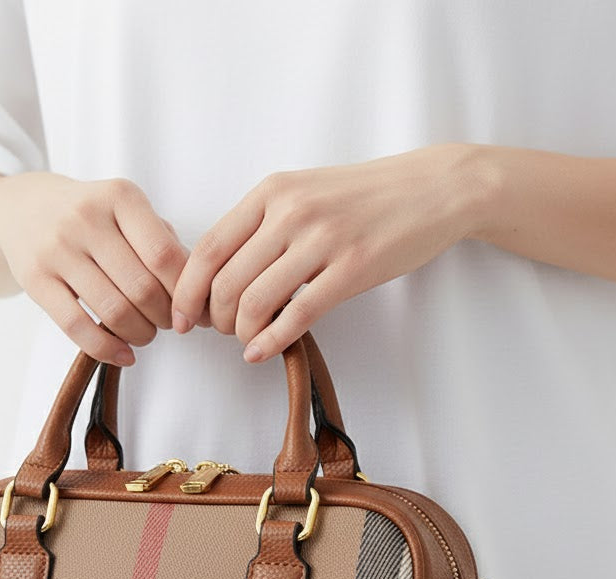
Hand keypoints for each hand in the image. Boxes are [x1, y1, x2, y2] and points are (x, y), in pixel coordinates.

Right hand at [0, 171, 207, 365]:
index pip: (165, 256)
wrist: (20, 208)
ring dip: (141, 334)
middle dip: (164, 316)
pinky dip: (107, 350)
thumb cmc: (90, 216)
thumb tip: (200, 293)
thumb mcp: (127, 210)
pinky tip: (124, 355)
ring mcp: (57, 249)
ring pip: (113, 310)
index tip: (192, 310)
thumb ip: (163, 242)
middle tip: (169, 323)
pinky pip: (77, 326)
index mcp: (119, 196)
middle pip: (142, 288)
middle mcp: (86, 218)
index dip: (185, 292)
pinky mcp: (35, 279)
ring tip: (146, 334)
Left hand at [170, 144, 481, 361]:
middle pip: (225, 282)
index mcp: (271, 192)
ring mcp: (323, 239)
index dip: (187, 292)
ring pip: (255, 302)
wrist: (434, 188)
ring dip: (241, 333)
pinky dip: (270, 342)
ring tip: (246, 339)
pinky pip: (297, 315)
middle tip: (221, 331)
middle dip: (213, 319)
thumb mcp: (302, 192)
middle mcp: (291, 212)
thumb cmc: (363, 196)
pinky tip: (260, 353)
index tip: (181, 317)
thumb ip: (260, 225)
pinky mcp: (353, 268)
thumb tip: (216, 273)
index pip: (207, 249)